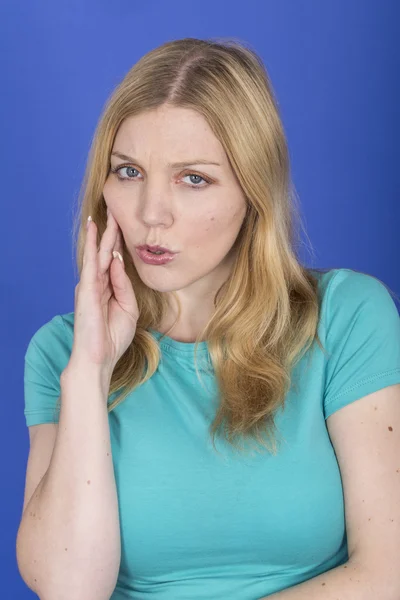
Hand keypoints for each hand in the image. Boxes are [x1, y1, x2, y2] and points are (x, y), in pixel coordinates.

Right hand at [69, 208, 138, 374]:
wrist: (99, 358)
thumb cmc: (113, 337)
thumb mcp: (128, 309)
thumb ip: (124, 286)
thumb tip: (118, 262)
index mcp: (107, 290)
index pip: (113, 262)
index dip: (118, 244)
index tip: (124, 227)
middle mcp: (97, 285)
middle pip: (104, 253)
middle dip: (110, 233)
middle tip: (115, 211)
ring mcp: (90, 286)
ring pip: (97, 254)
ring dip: (101, 234)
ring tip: (104, 215)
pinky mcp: (86, 290)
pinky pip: (91, 263)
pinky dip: (92, 246)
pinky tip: (95, 231)